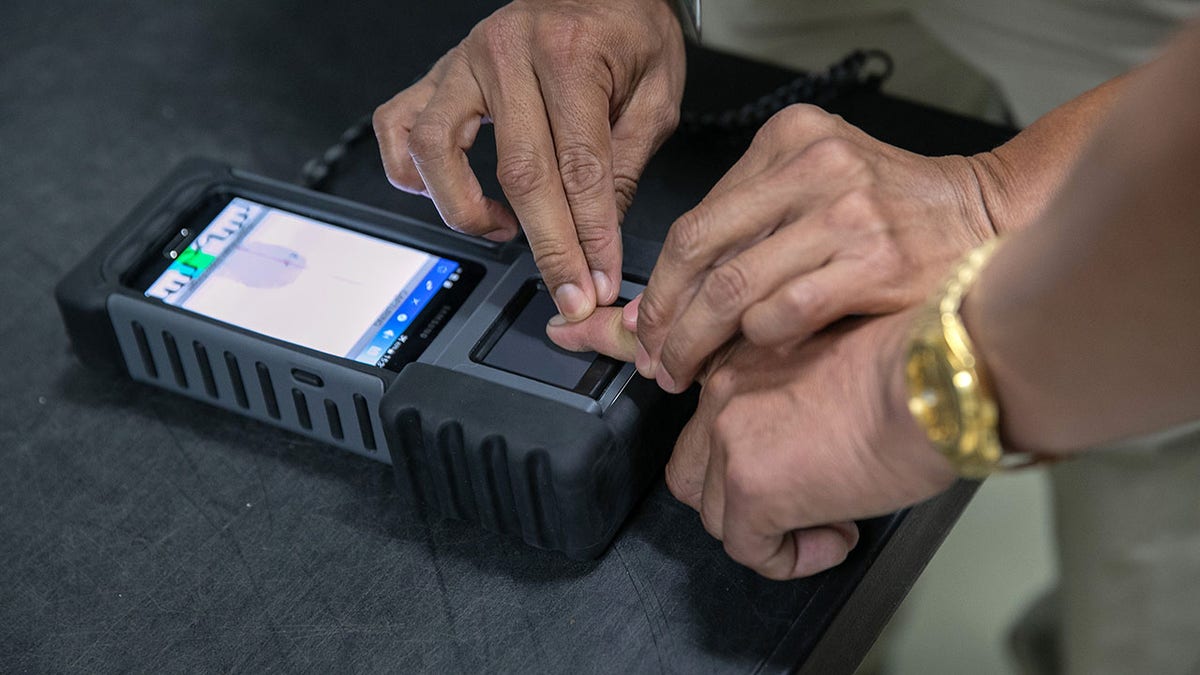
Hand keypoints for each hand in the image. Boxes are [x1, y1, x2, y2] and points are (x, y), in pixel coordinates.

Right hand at [374, 0, 685, 320]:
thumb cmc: (629, 30)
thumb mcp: (655, 95)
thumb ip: (624, 166)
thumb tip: (598, 240)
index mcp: (570, 52)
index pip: (579, 165)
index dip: (588, 233)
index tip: (596, 278)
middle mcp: (507, 52)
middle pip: (519, 171)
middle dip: (547, 244)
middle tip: (566, 289)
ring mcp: (462, 61)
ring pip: (435, 149)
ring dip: (464, 208)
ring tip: (503, 231)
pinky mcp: (437, 74)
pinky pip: (397, 126)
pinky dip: (412, 172)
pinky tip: (448, 194)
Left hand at [635, 104, 996, 391]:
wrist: (986, 217)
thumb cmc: (893, 213)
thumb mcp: (814, 191)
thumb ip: (743, 232)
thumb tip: (660, 301)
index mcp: (788, 140)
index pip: (695, 219)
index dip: (659, 283)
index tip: (643, 325)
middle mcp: (814, 165)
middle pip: (700, 249)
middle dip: (664, 316)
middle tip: (655, 358)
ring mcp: (846, 211)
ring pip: (733, 286)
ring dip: (698, 341)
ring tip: (685, 371)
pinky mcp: (874, 260)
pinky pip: (784, 311)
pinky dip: (758, 341)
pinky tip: (754, 359)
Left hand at [666, 313, 957, 579]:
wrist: (939, 380)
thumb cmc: (917, 364)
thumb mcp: (838, 360)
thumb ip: (801, 394)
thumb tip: (807, 441)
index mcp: (743, 352)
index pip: (709, 422)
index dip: (747, 458)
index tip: (793, 470)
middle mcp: (723, 389)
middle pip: (694, 472)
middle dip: (739, 501)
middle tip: (798, 506)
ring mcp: (729, 438)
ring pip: (718, 516)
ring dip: (769, 531)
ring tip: (831, 519)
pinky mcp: (751, 486)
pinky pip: (750, 551)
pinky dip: (790, 559)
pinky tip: (838, 538)